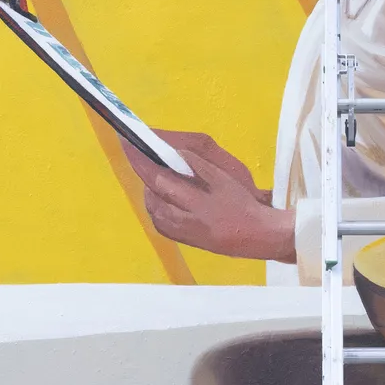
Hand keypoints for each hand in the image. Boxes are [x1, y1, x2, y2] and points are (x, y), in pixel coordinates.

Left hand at [121, 132, 296, 265]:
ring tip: (155, 176)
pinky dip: (156, 207)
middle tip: (140, 156)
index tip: (127, 144)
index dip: (140, 161)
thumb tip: (176, 152)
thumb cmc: (242, 205)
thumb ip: (198, 166)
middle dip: (144, 173)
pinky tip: (163, 199)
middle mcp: (183, 220)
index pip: (158, 179)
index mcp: (195, 202)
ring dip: (150, 191)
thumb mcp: (224, 179)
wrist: (256, 236)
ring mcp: (181, 232)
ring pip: (153, 209)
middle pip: (152, 194)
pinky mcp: (183, 240)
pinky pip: (160, 222)